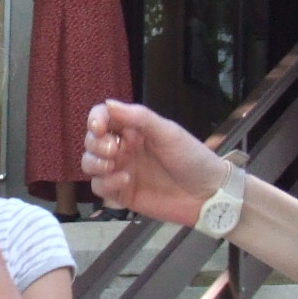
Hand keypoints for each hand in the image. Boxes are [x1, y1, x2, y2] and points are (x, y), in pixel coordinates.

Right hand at [81, 101, 229, 227]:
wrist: (207, 195)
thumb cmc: (193, 159)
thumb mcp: (169, 133)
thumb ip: (139, 117)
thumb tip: (108, 103)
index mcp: (135, 129)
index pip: (104, 117)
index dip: (96, 120)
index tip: (99, 128)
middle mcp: (125, 148)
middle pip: (92, 141)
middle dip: (96, 144)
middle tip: (113, 151)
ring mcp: (122, 170)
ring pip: (90, 163)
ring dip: (95, 163)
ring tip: (113, 165)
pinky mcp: (122, 193)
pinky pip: (99, 186)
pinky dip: (105, 183)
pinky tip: (124, 180)